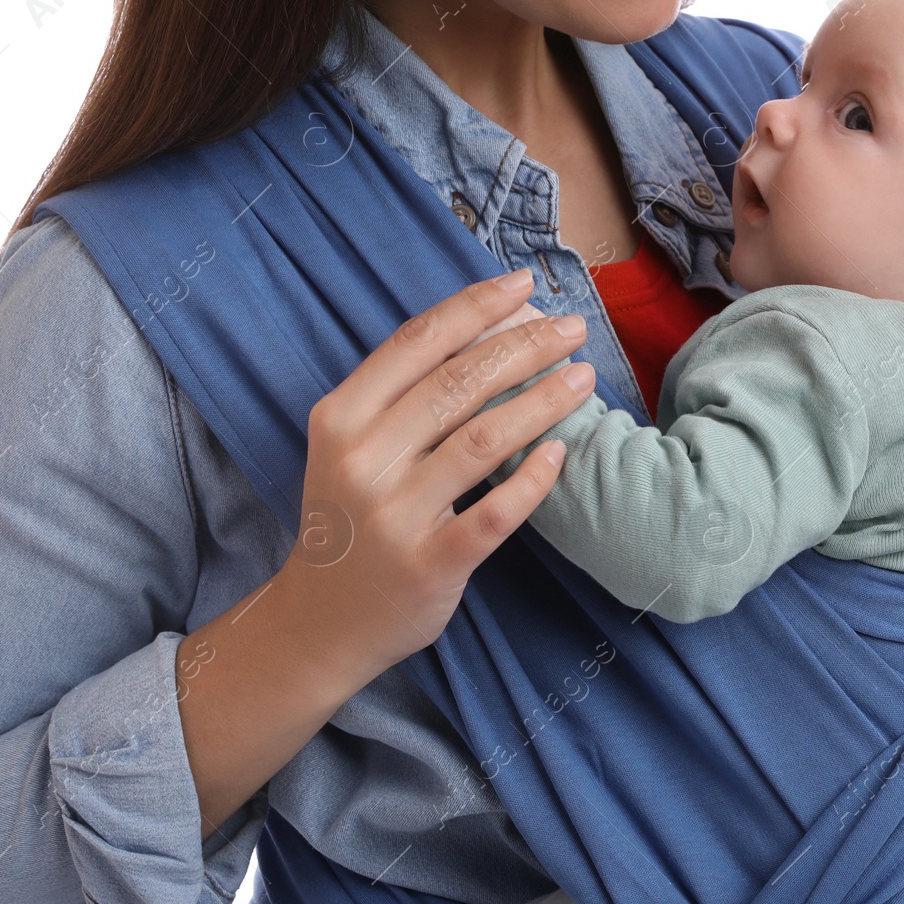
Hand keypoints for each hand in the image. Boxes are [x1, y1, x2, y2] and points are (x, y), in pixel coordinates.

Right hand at [277, 270, 596, 680]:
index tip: (524, 283)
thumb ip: (399, 394)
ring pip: (484, 439)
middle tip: (573, 329)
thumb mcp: (349, 445)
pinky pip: (496, 512)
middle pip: (458, 383)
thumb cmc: (350, 517)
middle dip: (525, 346)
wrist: (319, 620)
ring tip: (584, 377)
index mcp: (341, 418)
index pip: (417, 342)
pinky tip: (561, 454)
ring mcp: (396, 515)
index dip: (476, 306)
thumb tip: (481, 326)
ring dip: (543, 402)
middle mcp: (363, 460)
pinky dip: (533, 480)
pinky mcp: (430, 563)